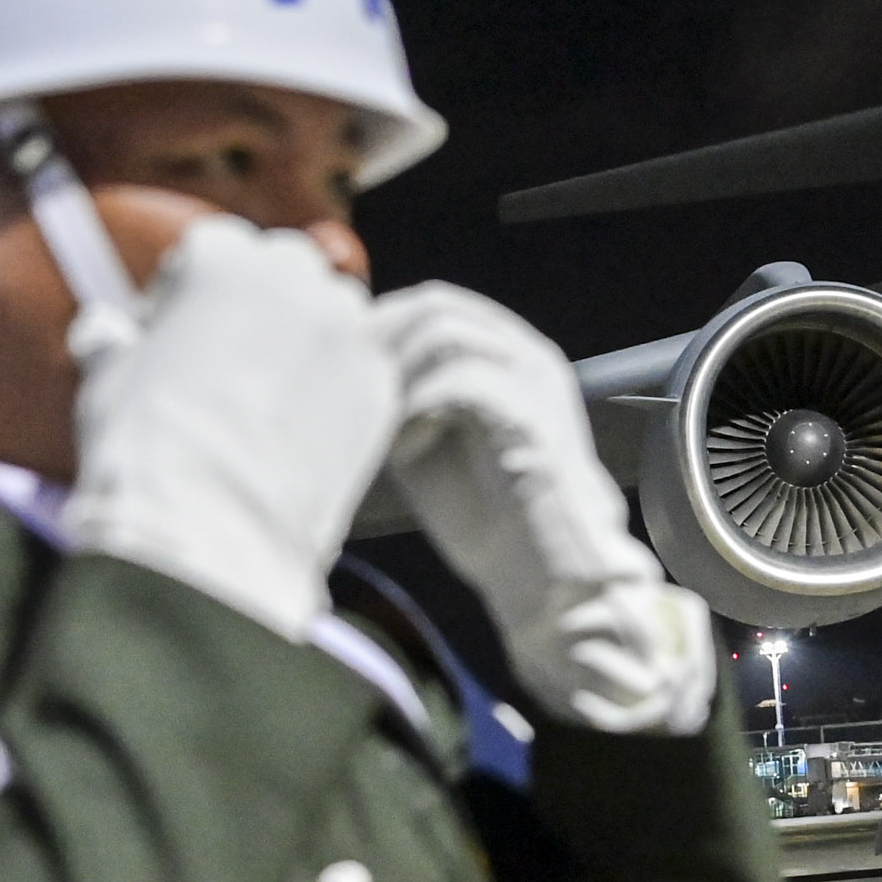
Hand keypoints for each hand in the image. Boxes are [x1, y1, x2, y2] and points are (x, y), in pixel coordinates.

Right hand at [69, 219, 396, 634]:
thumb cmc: (144, 444)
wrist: (209, 520)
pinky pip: (362, 372)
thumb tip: (101, 328)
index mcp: (219, 255)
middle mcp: (291, 275)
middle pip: (285, 271)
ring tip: (272, 400)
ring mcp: (344, 327)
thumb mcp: (106, 379)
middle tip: (233, 361)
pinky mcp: (379, 382)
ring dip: (310, 341)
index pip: (214, 251)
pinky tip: (305, 433)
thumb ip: (108, 340)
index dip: (190, 296)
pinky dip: (339, 392)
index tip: (175, 335)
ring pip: (334, 316)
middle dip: (262, 306)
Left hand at [374, 283, 712, 735]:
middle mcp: (526, 354)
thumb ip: (402, 401)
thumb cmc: (494, 518)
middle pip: (433, 306)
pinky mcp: (529, 415)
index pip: (430, 305)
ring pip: (442, 333)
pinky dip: (417, 409)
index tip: (331, 371)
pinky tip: (402, 448)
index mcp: (508, 355)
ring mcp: (532, 380)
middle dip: (380, 343)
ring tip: (375, 424)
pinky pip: (457, 382)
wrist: (551, 576)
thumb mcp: (432, 445)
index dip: (377, 329)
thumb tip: (342, 373)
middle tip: (340, 391)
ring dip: (396, 373)